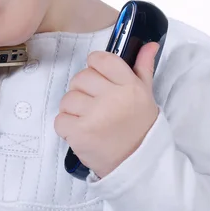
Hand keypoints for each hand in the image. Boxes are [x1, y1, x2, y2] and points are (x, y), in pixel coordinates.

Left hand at [54, 43, 159, 178]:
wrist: (139, 166)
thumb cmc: (140, 127)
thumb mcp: (146, 95)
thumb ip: (143, 67)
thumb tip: (149, 44)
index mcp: (130, 85)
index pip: (100, 59)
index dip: (95, 67)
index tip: (100, 80)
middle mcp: (113, 98)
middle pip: (80, 77)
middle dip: (83, 91)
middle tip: (96, 106)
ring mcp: (96, 116)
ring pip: (68, 98)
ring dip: (74, 110)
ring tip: (90, 121)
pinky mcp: (80, 133)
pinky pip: (60, 119)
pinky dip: (66, 127)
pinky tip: (82, 132)